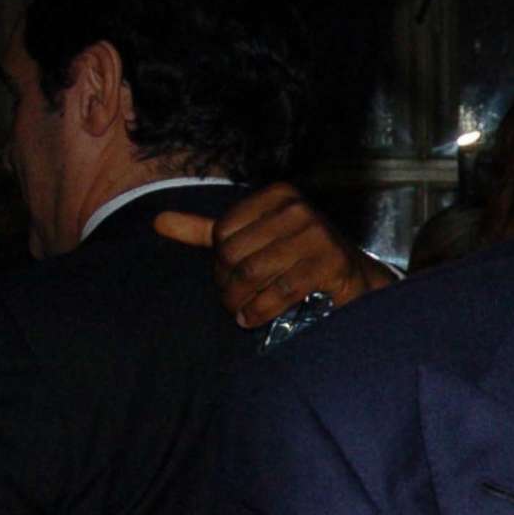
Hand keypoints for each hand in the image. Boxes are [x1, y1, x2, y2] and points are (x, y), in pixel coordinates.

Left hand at [155, 183, 396, 328]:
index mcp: (278, 195)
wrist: (357, 281)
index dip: (219, 263)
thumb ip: (205, 232)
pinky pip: (282, 290)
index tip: (229, 280)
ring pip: (254, 273)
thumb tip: (157, 221)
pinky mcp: (331, 263)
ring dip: (242, 302)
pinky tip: (256, 319)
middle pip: (235, 253)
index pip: (223, 231)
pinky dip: (263, 310)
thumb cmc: (298, 260)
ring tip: (241, 314)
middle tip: (233, 302)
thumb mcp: (251, 240)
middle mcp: (298, 208)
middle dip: (228, 285)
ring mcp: (318, 234)